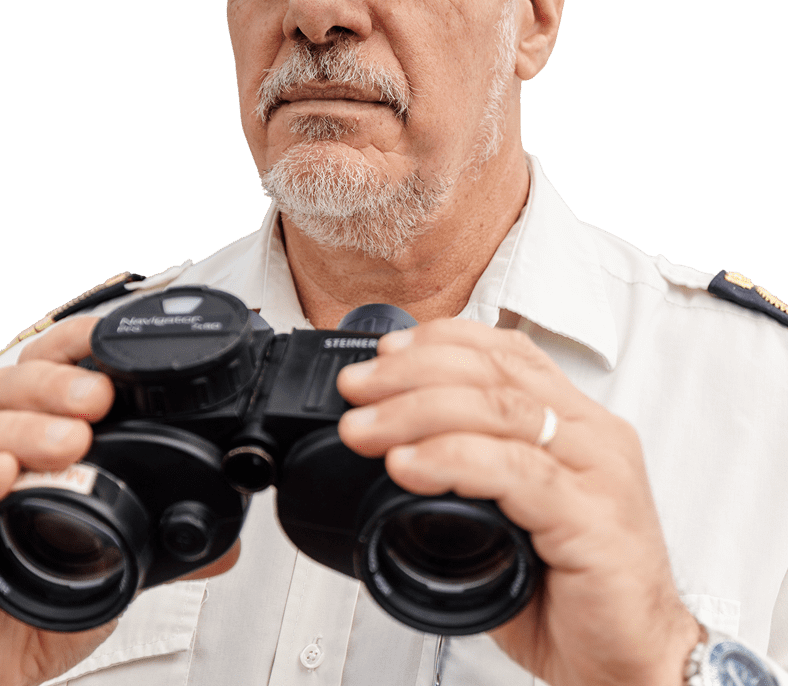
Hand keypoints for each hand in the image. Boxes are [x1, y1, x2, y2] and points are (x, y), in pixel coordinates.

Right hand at [0, 314, 237, 685]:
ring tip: (69, 442)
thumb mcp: (121, 561)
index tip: (108, 339)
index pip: (48, 368)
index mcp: (41, 438)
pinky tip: (2, 475)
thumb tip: (227, 542)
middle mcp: (1, 453)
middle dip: (56, 382)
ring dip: (24, 428)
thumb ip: (166, 541)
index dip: (74, 342)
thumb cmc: (44, 597)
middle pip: (9, 387)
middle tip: (98, 397)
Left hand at [336, 319, 700, 685]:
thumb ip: (473, 478)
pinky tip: (408, 465)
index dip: (441, 341)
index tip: (384, 351)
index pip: (508, 351)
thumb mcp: (517, 516)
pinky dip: (452, 459)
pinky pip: (514, 470)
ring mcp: (598, 473)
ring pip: (498, 410)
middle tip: (356, 390)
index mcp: (578, 424)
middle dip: (411, 372)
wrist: (639, 667)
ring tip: (364, 428)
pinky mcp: (593, 518)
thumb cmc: (579, 596)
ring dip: (416, 412)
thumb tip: (394, 459)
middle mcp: (593, 436)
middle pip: (494, 372)